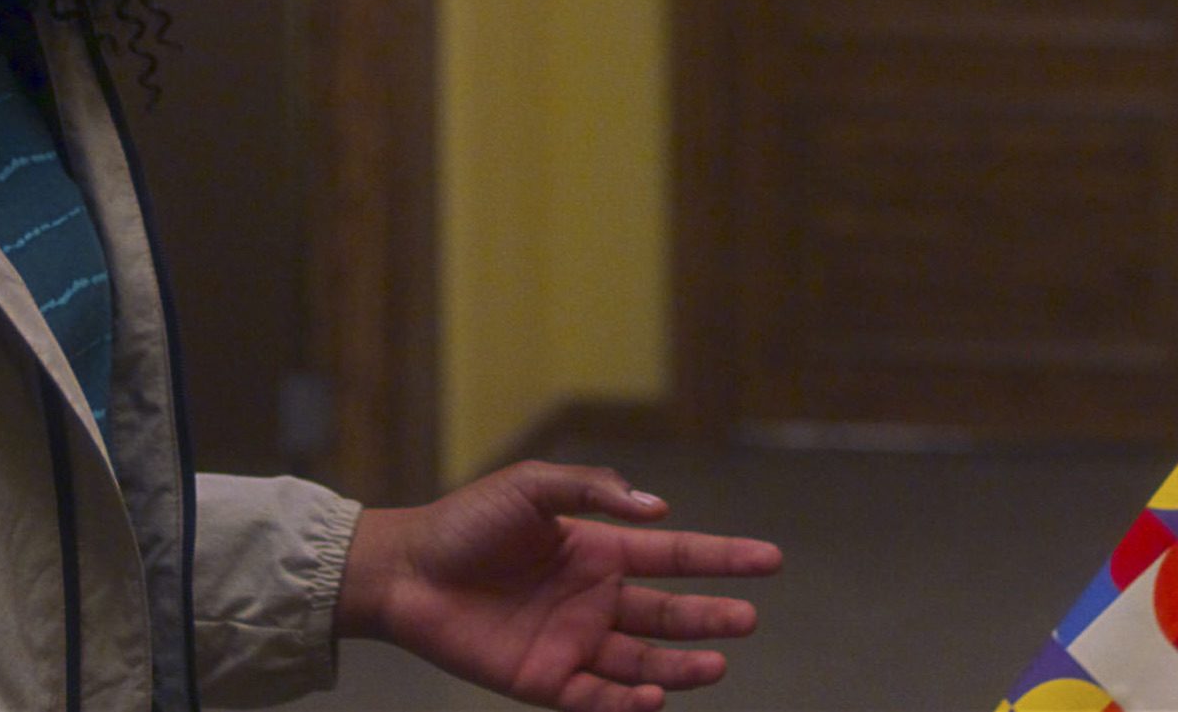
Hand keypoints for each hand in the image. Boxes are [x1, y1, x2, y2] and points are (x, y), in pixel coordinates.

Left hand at [337, 460, 784, 711]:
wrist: (406, 570)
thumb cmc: (466, 522)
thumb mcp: (532, 486)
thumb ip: (594, 491)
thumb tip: (659, 510)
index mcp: (599, 550)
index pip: (676, 556)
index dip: (724, 558)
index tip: (771, 559)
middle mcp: (595, 599)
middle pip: (669, 613)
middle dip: (711, 617)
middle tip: (747, 620)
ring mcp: (573, 642)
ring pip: (643, 661)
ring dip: (680, 667)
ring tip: (716, 666)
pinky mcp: (544, 680)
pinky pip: (596, 698)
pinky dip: (627, 703)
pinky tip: (652, 697)